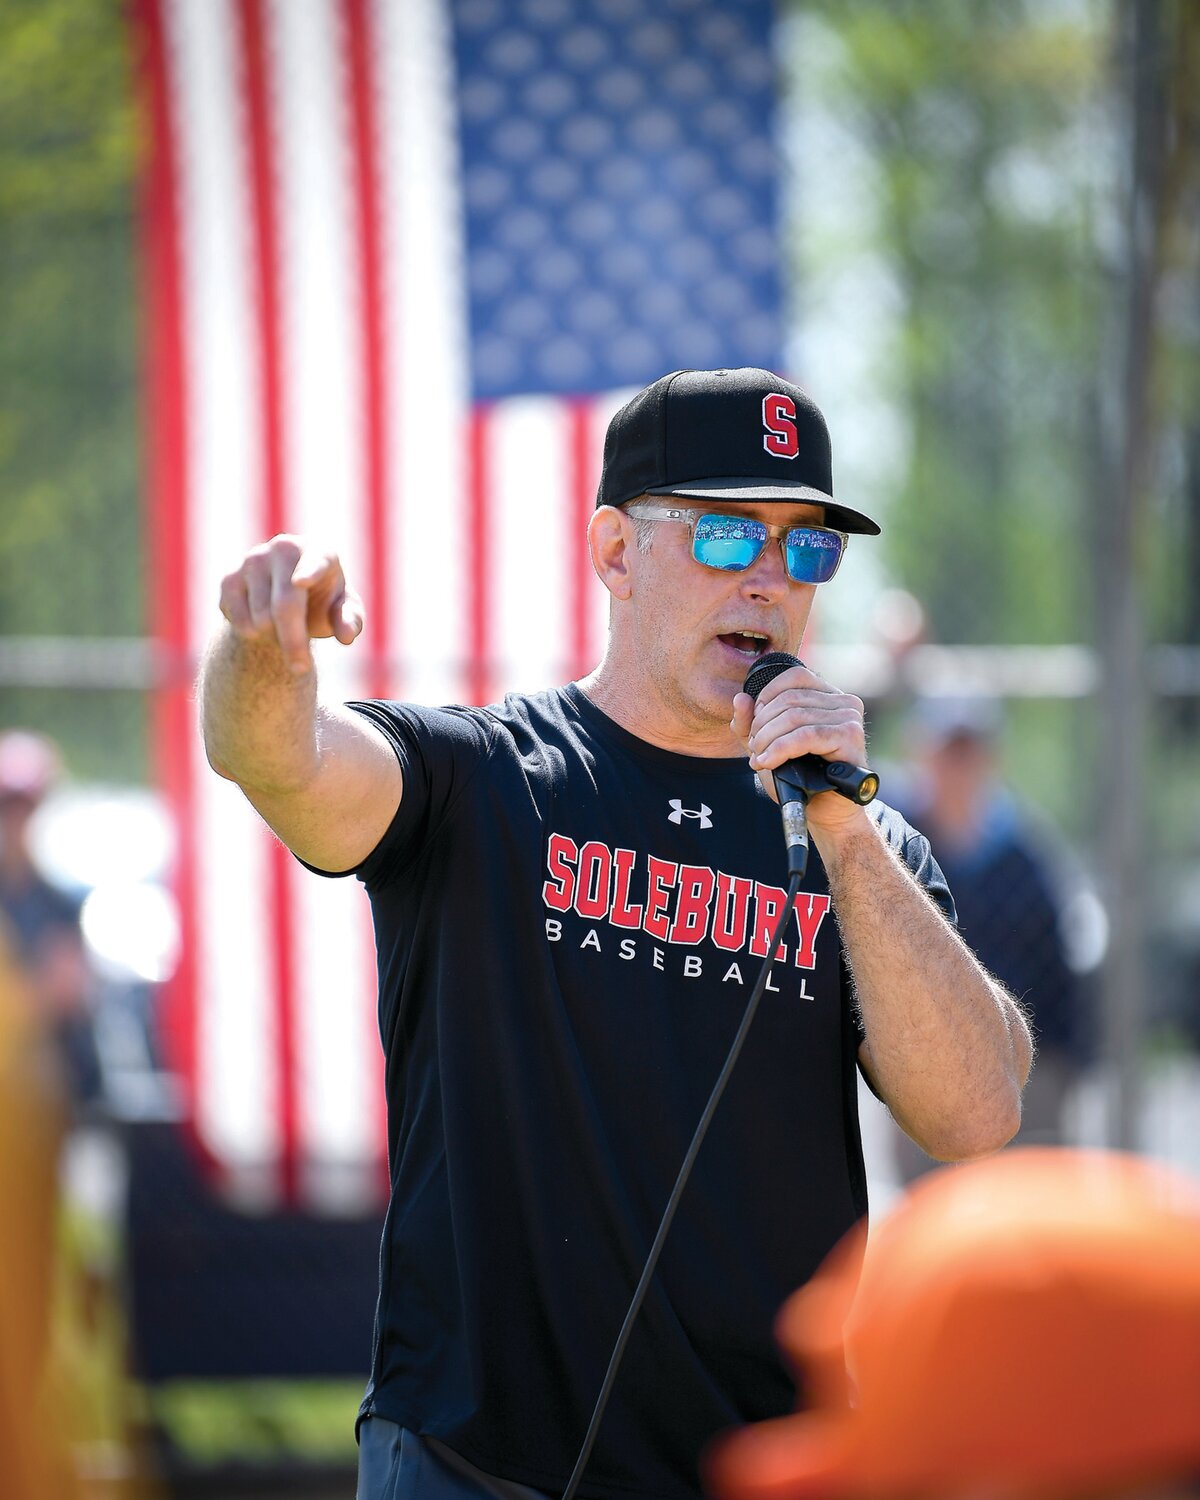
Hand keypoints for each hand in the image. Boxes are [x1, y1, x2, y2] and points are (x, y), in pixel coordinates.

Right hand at [219, 535, 363, 674]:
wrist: (285, 596)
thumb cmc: (323, 602)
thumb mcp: (343, 612)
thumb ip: (350, 621)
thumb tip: (347, 636)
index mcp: (319, 551)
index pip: (315, 562)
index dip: (309, 572)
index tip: (300, 582)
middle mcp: (284, 549)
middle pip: (285, 605)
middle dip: (293, 641)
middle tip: (301, 668)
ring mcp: (253, 561)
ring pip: (261, 617)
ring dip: (274, 636)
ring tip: (285, 628)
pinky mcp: (229, 579)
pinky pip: (240, 619)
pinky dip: (253, 634)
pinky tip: (263, 622)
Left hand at [730, 662, 868, 831]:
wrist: (823, 811)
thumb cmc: (799, 777)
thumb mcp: (767, 745)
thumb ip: (749, 723)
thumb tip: (740, 698)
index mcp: (827, 695)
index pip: (792, 678)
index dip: (766, 698)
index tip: (754, 726)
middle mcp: (843, 701)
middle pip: (789, 699)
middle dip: (762, 725)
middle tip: (754, 748)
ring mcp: (849, 717)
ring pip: (794, 717)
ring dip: (768, 739)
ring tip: (759, 757)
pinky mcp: (850, 737)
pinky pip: (806, 736)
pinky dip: (780, 749)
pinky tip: (768, 762)